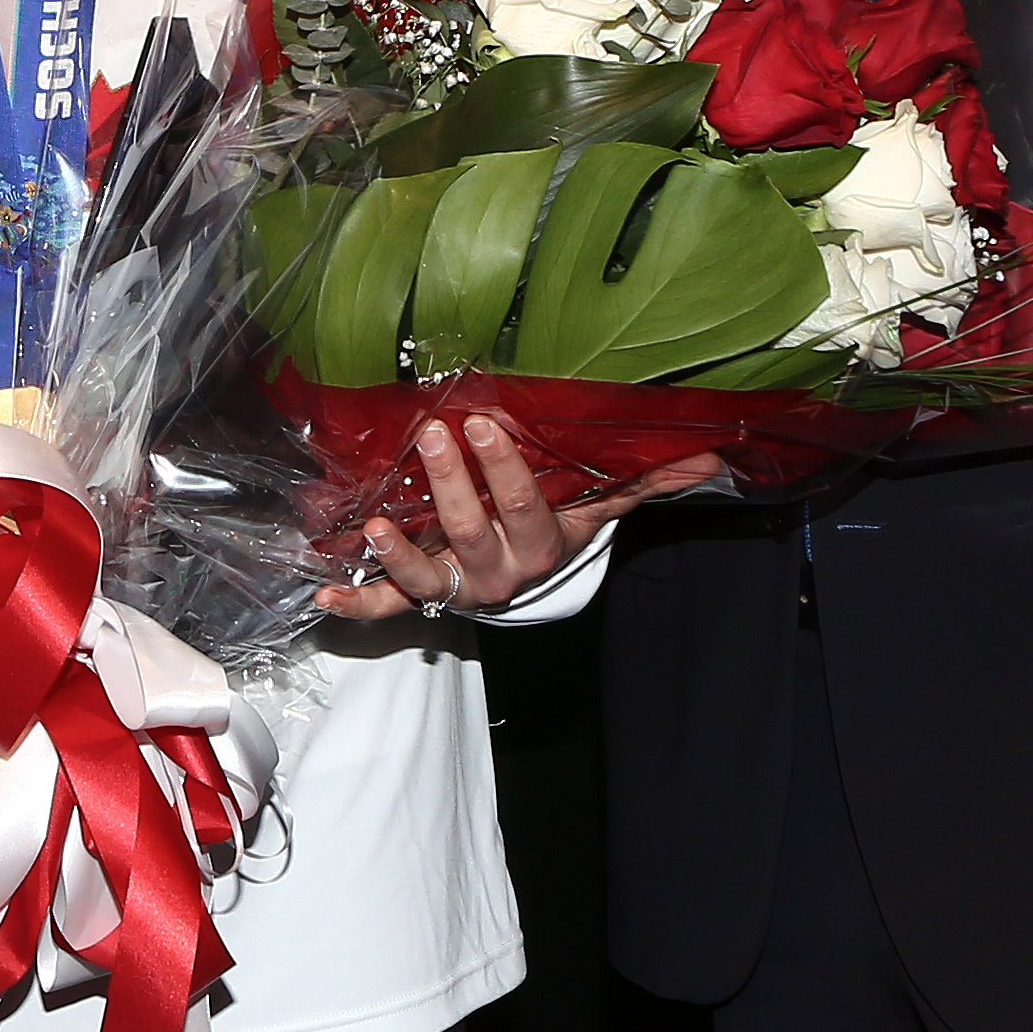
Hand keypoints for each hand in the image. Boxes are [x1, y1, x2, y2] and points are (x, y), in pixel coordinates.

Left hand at [310, 414, 721, 621]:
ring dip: (398, 554)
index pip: (526, 507)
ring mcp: (455, 587)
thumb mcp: (600, 508)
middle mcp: (497, 572)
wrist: (528, 583)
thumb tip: (707, 456)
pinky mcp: (418, 598)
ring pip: (427, 576)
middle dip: (452, 486)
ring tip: (377, 526)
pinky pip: (387, 607)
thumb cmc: (558, 527)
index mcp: (540, 545)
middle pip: (472, 533)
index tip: (486, 423)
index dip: (506, 471)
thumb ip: (645, 482)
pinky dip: (356, 603)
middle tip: (434, 435)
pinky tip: (326, 592)